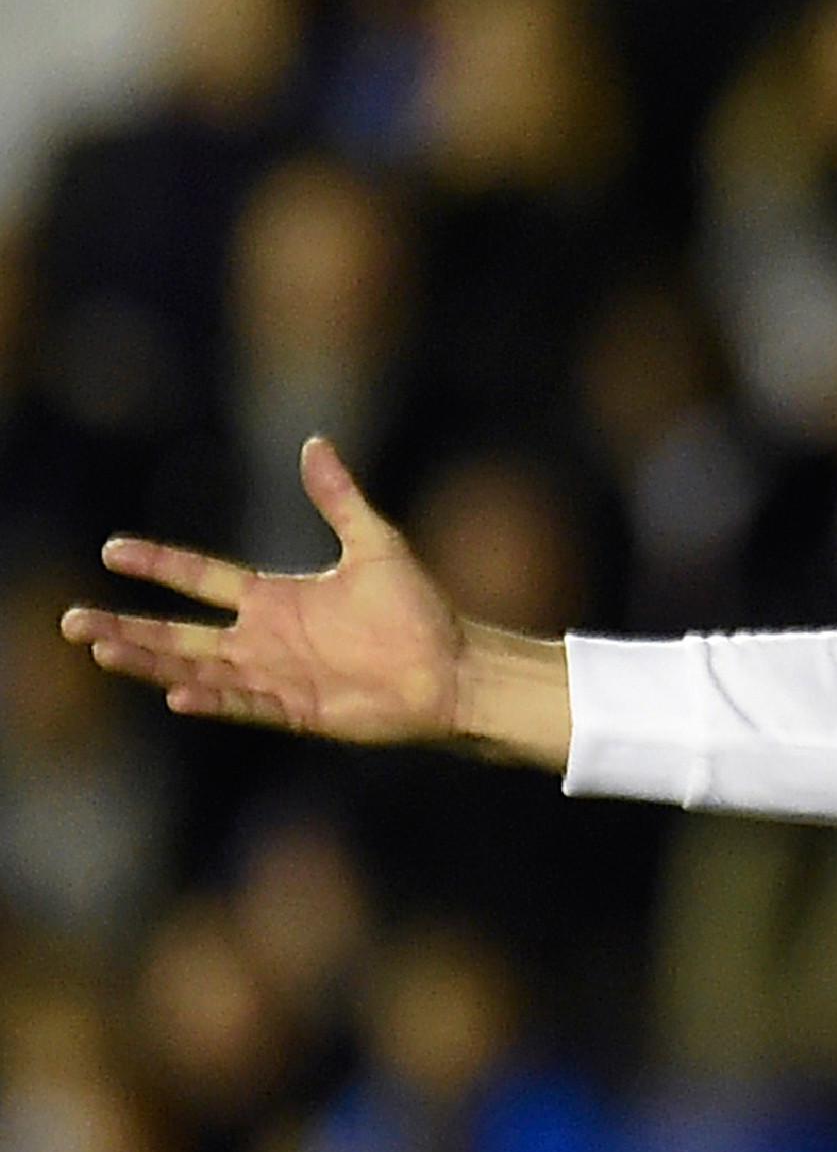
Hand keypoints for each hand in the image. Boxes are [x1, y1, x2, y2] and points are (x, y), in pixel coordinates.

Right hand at [61, 436, 466, 740]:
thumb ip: (338, 497)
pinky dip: (212, 698)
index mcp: (276, 598)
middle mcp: (265, 638)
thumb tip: (314, 442)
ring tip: (101, 651)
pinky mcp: (296, 709)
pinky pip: (243, 703)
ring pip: (196, 668)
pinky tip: (175, 692)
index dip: (159, 564)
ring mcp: (276, 675)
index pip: (202, 577)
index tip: (111, 550)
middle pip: (179, 632)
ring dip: (149, 662)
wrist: (451, 665)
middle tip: (71, 622)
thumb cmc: (417, 608)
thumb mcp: (375, 542)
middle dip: (126, 627)